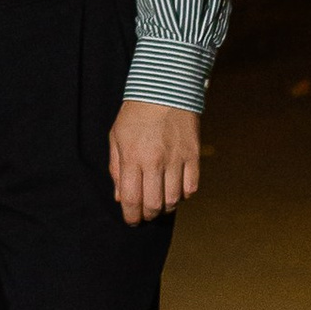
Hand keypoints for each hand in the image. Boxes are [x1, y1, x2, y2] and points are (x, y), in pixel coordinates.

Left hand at [107, 99, 199, 227]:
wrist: (165, 89)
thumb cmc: (136, 114)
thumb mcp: (116, 137)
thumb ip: (116, 168)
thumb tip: (121, 197)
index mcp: (133, 156)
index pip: (132, 198)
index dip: (131, 216)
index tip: (132, 220)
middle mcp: (155, 161)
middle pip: (154, 204)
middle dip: (148, 215)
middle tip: (145, 214)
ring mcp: (177, 159)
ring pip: (174, 200)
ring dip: (166, 208)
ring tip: (160, 203)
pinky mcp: (193, 155)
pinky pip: (192, 187)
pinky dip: (184, 195)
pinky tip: (177, 190)